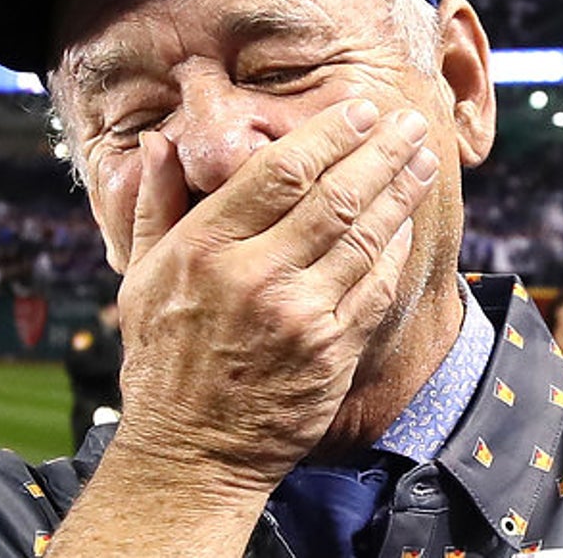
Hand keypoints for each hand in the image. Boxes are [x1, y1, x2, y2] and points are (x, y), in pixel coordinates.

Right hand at [113, 98, 438, 489]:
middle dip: (380, 151)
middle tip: (408, 122)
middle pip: (334, 194)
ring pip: (364, 236)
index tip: (358, 111)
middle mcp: (254, 276)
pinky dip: (397, 249)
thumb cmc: (162, 359)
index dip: (328, 133)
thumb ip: (153, 204)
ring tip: (423, 160)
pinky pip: (376, 287)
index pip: (280, 170)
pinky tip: (408, 222)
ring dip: (401, 191)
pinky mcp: (331, 352)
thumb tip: (159, 143)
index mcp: (204, 248)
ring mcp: (298, 316)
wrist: (191, 451)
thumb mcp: (139, 277)